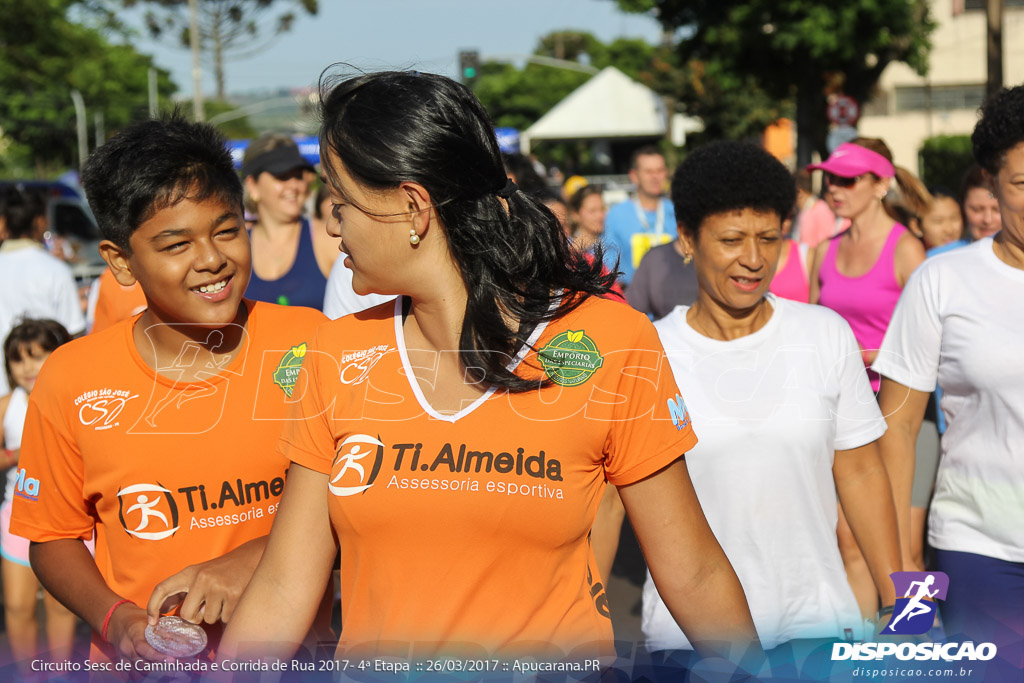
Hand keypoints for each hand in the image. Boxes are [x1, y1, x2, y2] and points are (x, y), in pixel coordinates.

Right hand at [106, 602, 171, 671]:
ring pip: (137, 669)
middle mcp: (126, 646)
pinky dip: (144, 673)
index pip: (143, 648)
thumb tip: (180, 636)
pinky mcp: (123, 661)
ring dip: (151, 670)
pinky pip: (132, 672)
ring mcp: (123, 656)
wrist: (117, 622)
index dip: (156, 656)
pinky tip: (155, 670)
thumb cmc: (137, 619)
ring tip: (166, 668)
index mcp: (133, 633)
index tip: (171, 659)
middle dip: (157, 665)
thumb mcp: (149, 619)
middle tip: (172, 665)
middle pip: (140, 662)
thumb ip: (162, 627)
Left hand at [147, 540, 262, 624]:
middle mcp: (202, 579)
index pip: (162, 588)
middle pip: (187, 615)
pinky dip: (229, 614)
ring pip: (208, 619)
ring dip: (216, 614)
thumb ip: (184, 589)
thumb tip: (164, 609)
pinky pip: (225, 619)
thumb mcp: (201, 573)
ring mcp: (219, 588)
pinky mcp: (235, 596)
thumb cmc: (224, 569)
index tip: (153, 621)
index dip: (153, 606)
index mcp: (190, 572)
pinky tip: (234, 600)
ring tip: (225, 598)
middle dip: (196, 617)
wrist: (253, 556)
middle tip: (207, 607)